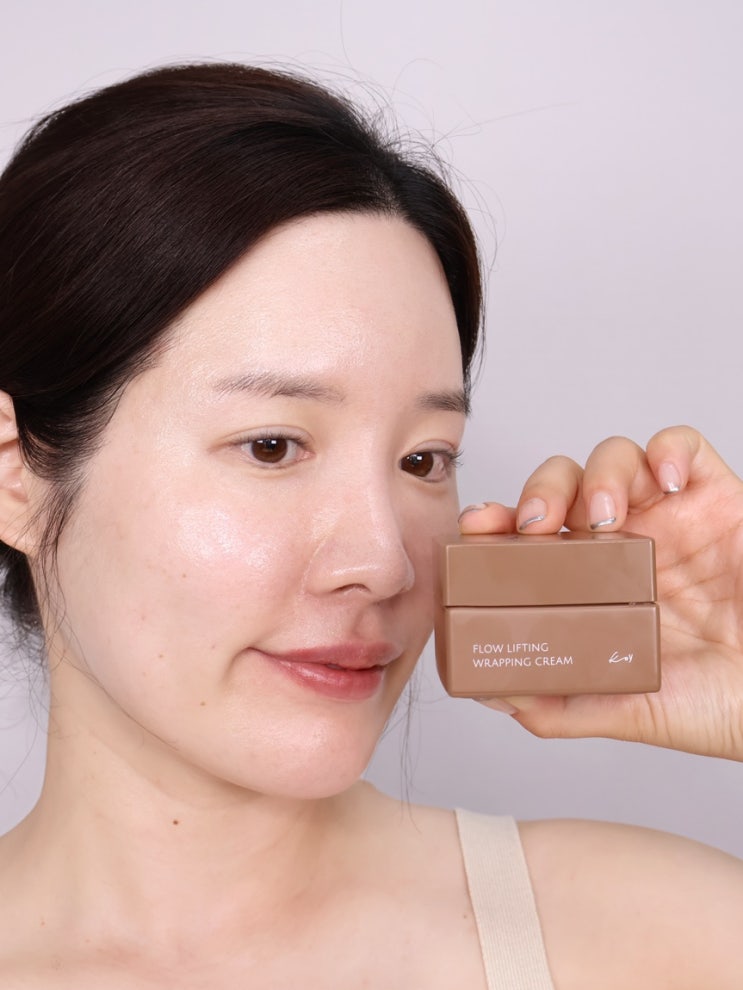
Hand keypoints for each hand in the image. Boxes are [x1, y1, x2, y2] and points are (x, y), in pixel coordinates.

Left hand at [459, 426, 742, 760]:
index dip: (500, 521)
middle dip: (539, 491)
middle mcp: (624, 544)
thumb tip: (490, 692)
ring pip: (615, 457)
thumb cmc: (715, 703)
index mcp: (591, 583)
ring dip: (598, 475)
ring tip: (607, 515)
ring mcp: (670, 517)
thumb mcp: (622, 711)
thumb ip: (557, 703)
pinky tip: (664, 483)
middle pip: (564, 485)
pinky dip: (666, 449)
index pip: (531, 534)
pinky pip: (684, 446)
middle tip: (536, 524)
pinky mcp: (717, 498)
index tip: (477, 529)